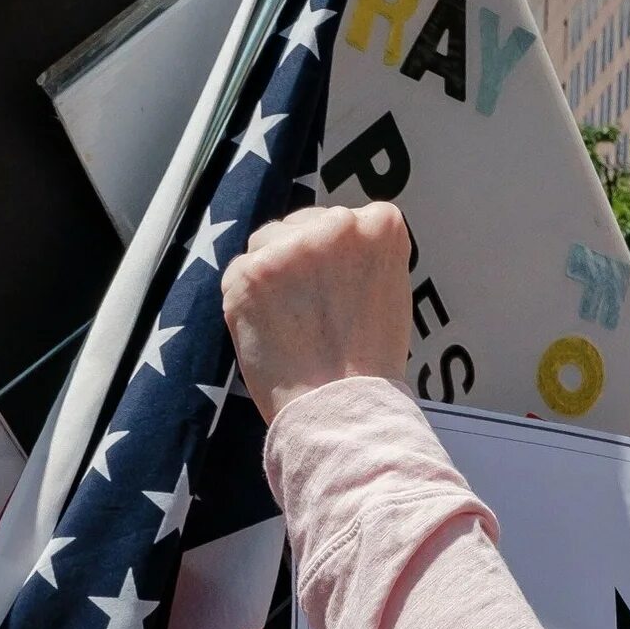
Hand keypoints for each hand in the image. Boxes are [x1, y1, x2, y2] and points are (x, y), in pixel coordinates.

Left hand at [220, 203, 412, 421]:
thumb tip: (320, 239)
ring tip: (293, 322)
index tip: (340, 291)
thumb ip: (360, 255)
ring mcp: (290, 246)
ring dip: (271, 274)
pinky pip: (239, 272)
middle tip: (313, 313)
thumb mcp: (389, 287)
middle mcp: (337, 225)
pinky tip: (270, 329)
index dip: (335, 259)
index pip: (343, 221)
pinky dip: (246, 300)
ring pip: (267, 242)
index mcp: (381, 225)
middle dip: (301, 261)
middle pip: (301, 225)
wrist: (341, 407)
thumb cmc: (370, 361)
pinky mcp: (250, 272)